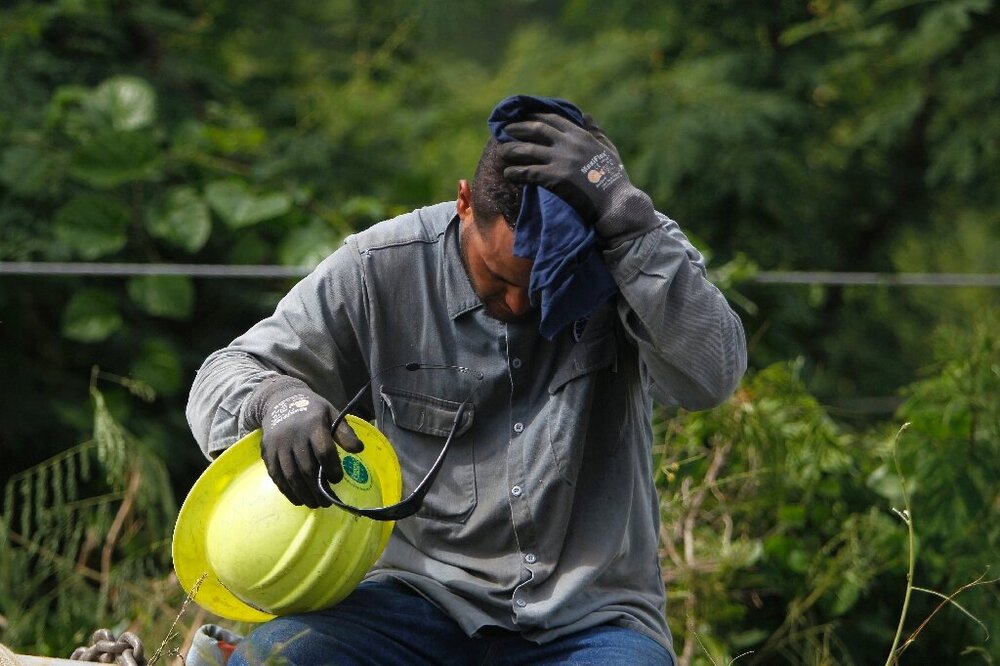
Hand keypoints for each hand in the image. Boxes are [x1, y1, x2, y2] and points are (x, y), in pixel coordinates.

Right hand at [247, 376, 362, 507]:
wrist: (280, 401)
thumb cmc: (312, 411)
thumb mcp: (332, 414)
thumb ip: (344, 432)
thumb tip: (359, 450)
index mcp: (313, 424)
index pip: (324, 450)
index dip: (332, 468)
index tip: (338, 479)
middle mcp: (293, 436)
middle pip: (307, 468)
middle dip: (318, 488)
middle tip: (328, 502)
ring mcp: (278, 445)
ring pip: (290, 475)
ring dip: (303, 494)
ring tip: (315, 504)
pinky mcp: (267, 452)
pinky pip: (276, 476)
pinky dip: (287, 490)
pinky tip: (298, 499)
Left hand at [498, 113, 629, 222]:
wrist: (616, 204)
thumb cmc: (615, 179)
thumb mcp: (608, 149)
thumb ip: (596, 131)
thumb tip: (585, 115)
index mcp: (581, 135)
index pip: (552, 119)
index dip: (534, 116)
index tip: (522, 117)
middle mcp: (569, 143)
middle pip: (536, 129)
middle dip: (518, 128)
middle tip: (504, 130)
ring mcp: (561, 160)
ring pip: (528, 149)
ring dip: (511, 150)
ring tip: (501, 152)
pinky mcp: (555, 178)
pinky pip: (528, 172)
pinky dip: (515, 172)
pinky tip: (508, 174)